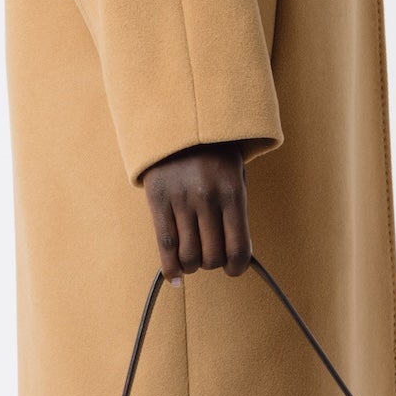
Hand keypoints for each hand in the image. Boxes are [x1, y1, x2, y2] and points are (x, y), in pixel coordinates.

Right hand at [140, 142, 251, 283]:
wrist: (179, 119)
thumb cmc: (212, 152)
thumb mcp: (235, 174)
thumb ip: (236, 211)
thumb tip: (236, 255)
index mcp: (232, 191)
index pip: (238, 249)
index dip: (236, 268)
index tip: (233, 270)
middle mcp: (207, 197)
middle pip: (212, 257)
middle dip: (212, 264)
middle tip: (210, 256)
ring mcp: (180, 199)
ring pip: (189, 256)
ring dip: (193, 266)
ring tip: (193, 258)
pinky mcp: (157, 199)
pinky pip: (165, 245)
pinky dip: (171, 268)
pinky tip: (176, 277)